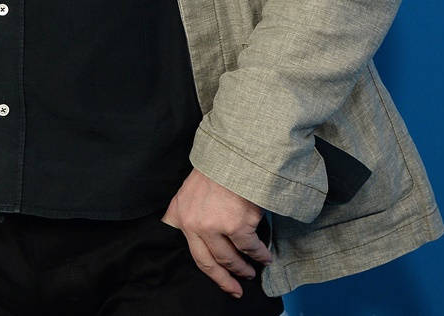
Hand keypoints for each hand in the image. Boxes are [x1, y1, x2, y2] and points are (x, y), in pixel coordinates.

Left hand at [160, 169, 271, 296]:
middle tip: (236, 288)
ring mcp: (214, 226)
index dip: (205, 271)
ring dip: (243, 268)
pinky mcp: (236, 226)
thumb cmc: (216, 170)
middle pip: (208, 263)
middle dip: (224, 279)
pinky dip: (260, 255)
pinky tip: (265, 257)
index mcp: (179, 214)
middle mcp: (192, 224)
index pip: (188, 250)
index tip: (219, 281)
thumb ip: (190, 212)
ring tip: (251, 271)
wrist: (234, 154)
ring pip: (230, 258)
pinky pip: (250, 248)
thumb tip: (200, 236)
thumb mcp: (189, 190)